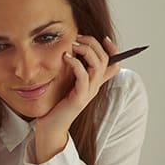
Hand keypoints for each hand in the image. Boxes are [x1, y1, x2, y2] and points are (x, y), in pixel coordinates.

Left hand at [34, 35, 120, 162]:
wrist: (51, 125)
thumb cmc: (57, 103)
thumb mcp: (68, 82)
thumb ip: (73, 69)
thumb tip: (71, 49)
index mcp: (95, 82)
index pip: (114, 64)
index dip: (113, 50)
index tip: (103, 38)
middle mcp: (95, 86)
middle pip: (106, 59)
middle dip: (93, 44)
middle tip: (78, 38)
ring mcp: (89, 92)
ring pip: (98, 65)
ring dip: (86, 50)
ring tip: (73, 45)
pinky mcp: (79, 97)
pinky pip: (83, 76)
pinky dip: (76, 63)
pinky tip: (66, 57)